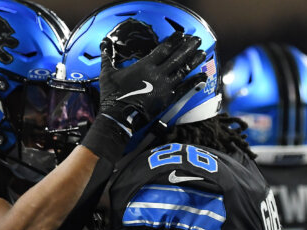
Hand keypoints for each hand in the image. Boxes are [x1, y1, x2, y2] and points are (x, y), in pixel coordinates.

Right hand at [81, 32, 207, 161]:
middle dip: (188, 47)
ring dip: (194, 60)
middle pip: (177, 57)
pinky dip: (195, 81)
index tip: (181, 35)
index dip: (173, 41)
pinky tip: (203, 75)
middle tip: (197, 39)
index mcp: (144, 66)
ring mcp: (165, 87)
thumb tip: (103, 46)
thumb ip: (107, 59)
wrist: (119, 117)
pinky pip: (185, 88)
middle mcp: (157, 74)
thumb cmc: (112, 96)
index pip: (163, 49)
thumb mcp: (107, 74)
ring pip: (183, 70)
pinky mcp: (168, 99)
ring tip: (202, 52)